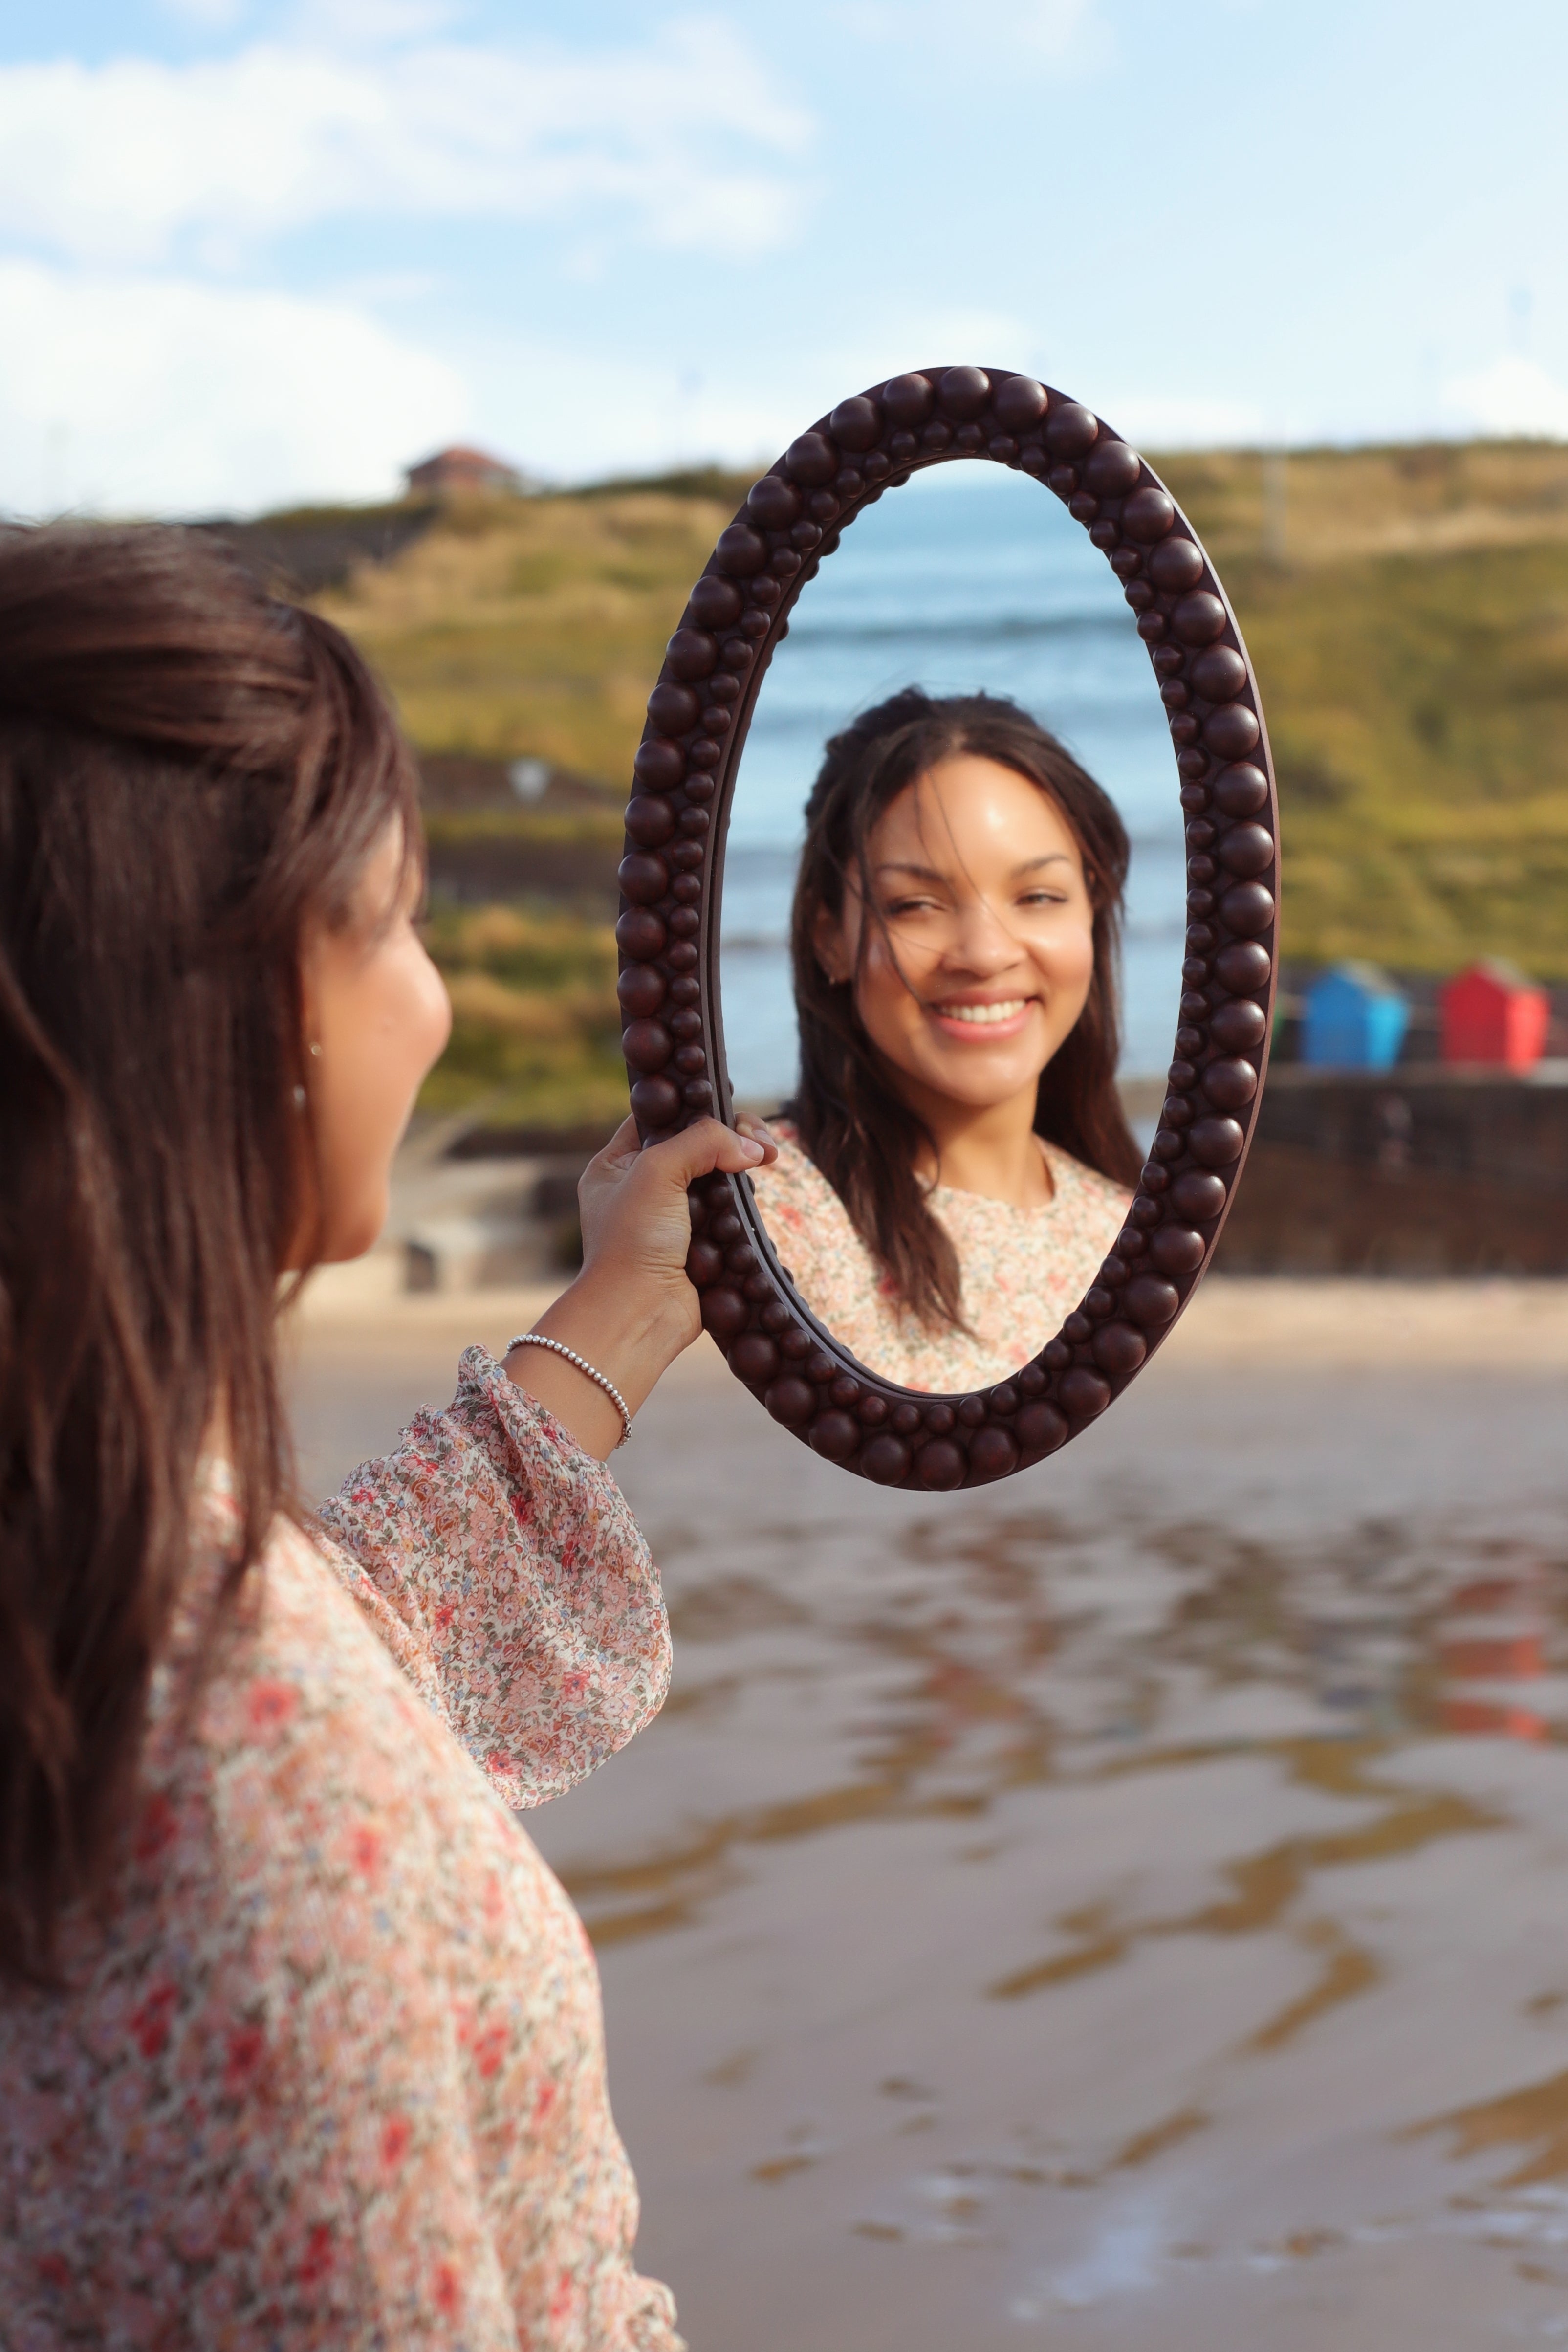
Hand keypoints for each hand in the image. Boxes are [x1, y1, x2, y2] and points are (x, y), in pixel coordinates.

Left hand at [504, 1114, 777, 1458]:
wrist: (639, 1314)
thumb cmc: (631, 1242)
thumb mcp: (656, 1170)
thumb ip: (702, 1142)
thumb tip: (750, 1148)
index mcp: (617, 1165)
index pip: (659, 1117)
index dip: (695, 1105)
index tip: (732, 1105)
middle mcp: (643, 1189)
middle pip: (697, 1146)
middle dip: (733, 1137)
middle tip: (762, 1142)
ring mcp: (674, 1221)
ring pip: (719, 1180)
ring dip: (745, 1170)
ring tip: (770, 1160)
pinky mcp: (702, 1248)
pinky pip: (731, 1217)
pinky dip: (748, 1206)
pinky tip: (762, 1192)